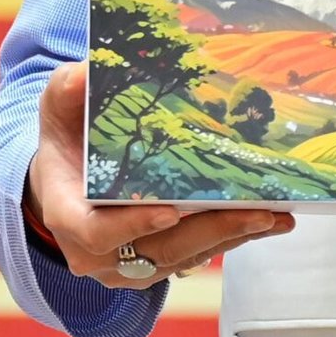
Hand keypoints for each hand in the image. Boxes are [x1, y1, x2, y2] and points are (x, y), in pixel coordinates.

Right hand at [23, 62, 293, 287]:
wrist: (65, 177)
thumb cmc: (66, 137)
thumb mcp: (58, 106)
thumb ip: (68, 89)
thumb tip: (86, 70)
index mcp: (67, 215)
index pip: (96, 232)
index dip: (132, 225)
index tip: (170, 209)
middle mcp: (95, 252)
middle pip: (155, 250)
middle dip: (208, 232)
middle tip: (255, 213)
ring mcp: (125, 265)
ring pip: (181, 259)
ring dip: (230, 239)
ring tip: (276, 218)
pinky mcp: (153, 266)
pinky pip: (193, 257)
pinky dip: (229, 239)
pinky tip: (268, 221)